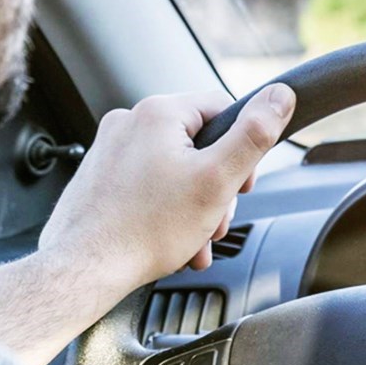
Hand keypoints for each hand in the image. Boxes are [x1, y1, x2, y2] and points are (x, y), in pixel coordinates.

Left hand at [39, 86, 295, 295]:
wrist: (85, 268)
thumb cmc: (143, 230)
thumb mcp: (218, 180)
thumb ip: (254, 135)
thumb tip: (280, 96)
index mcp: (159, 112)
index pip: (224, 109)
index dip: (243, 148)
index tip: (242, 184)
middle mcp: (129, 122)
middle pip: (200, 143)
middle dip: (217, 187)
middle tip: (216, 219)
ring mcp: (112, 149)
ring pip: (176, 168)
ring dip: (196, 204)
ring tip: (194, 237)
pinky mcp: (102, 175)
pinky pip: (150, 184)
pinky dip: (168, 210)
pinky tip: (174, 239)